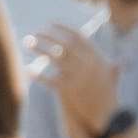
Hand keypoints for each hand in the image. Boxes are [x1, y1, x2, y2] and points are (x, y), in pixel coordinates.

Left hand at [31, 23, 118, 137]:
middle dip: (48, 36)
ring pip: (56, 58)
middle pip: (64, 44)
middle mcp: (89, 64)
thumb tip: (84, 41)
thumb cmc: (107, 92)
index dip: (63, 28)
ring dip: (40, 48)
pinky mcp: (72, 91)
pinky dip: (40, 75)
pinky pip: (52, 80)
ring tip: (27, 43)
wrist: (110, 115)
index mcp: (97, 56)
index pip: (78, 36)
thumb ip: (95, 56)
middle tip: (33, 32)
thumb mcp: (106, 70)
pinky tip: (29, 70)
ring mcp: (80, 77)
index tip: (49, 23)